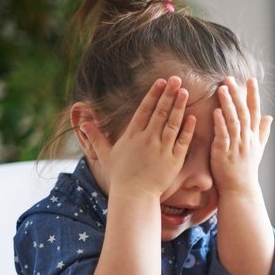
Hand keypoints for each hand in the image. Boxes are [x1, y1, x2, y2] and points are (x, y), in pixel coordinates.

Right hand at [80, 76, 195, 198]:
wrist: (134, 195)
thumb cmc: (121, 176)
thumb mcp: (106, 155)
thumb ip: (96, 138)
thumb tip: (83, 123)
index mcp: (132, 135)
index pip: (145, 110)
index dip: (154, 94)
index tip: (161, 81)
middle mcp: (147, 139)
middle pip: (160, 112)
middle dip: (169, 94)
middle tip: (177, 79)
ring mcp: (162, 149)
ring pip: (172, 123)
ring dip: (179, 106)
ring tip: (185, 92)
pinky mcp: (174, 160)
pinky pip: (182, 141)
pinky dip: (188, 129)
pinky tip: (192, 117)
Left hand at [211, 77, 272, 195]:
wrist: (240, 190)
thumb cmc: (247, 170)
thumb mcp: (258, 149)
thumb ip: (262, 132)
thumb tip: (270, 116)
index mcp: (253, 136)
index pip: (255, 111)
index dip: (253, 95)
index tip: (251, 79)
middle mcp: (246, 139)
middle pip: (243, 112)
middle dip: (237, 94)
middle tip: (230, 78)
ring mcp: (236, 146)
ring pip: (233, 121)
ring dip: (228, 104)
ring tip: (222, 89)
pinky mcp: (224, 153)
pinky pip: (223, 135)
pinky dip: (220, 123)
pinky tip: (216, 111)